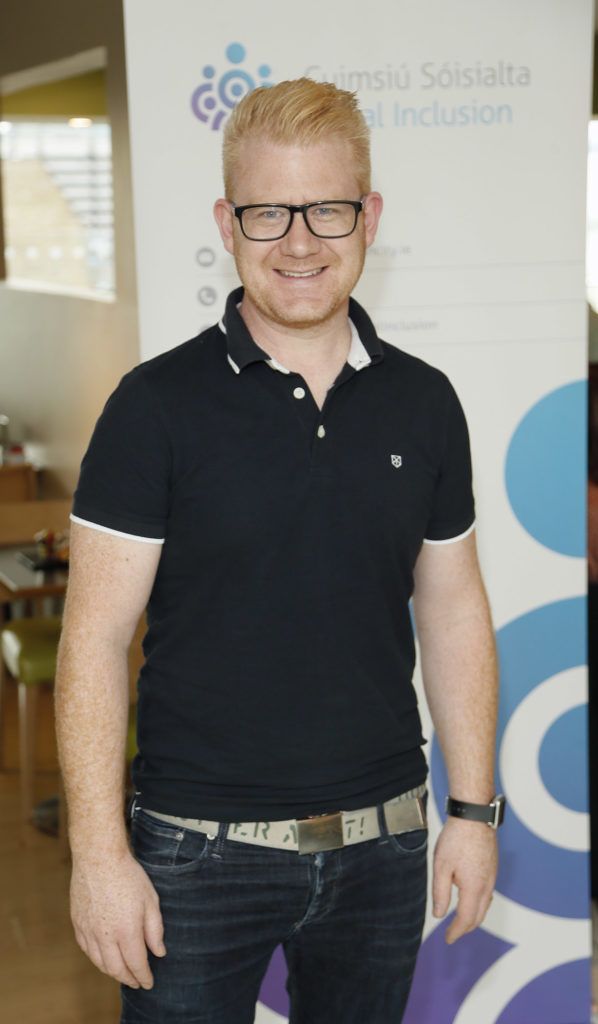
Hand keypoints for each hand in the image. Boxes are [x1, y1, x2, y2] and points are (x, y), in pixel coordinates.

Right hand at [70, 849, 166, 988]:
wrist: (98, 857)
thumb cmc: (128, 875)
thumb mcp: (150, 899)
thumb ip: (155, 929)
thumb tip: (158, 952)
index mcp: (126, 930)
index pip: (136, 963)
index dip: (144, 976)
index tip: (149, 983)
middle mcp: (105, 935)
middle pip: (116, 968)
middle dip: (128, 979)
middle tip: (137, 982)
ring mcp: (88, 930)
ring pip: (99, 962)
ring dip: (112, 972)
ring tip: (122, 973)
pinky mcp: (77, 923)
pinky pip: (86, 949)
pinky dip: (96, 959)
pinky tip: (103, 958)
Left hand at [432, 816, 497, 943]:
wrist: (474, 815)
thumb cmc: (456, 838)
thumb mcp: (441, 867)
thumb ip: (440, 893)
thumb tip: (439, 915)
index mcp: (474, 888)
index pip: (466, 919)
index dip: (456, 931)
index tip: (448, 939)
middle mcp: (487, 885)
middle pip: (479, 916)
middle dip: (465, 927)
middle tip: (453, 933)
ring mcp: (492, 876)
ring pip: (486, 904)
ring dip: (474, 916)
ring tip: (461, 919)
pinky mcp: (493, 867)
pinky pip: (488, 892)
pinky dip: (480, 902)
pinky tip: (472, 898)